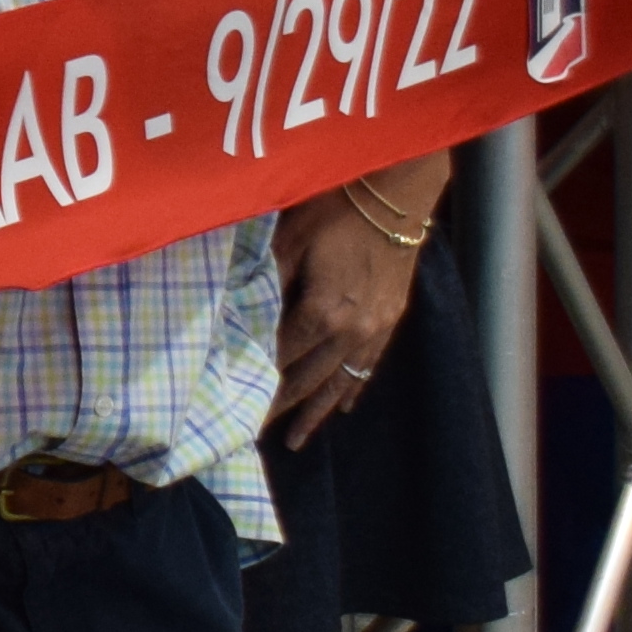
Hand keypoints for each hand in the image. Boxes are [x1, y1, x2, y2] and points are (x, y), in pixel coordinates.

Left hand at [266, 186, 430, 443]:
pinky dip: (352, 388)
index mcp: (320, 312)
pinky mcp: (391, 319)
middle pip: (309, 380)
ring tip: (296, 440)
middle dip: (282, 409)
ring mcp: (374, 328)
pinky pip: (368, 366)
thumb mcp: (287, 240)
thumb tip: (243, 312)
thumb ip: (267, 282)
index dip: (257, 384)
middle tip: (256, 435)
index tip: (234, 406)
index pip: (280, 359)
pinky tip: (343, 406)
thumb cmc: (335, 207)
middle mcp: (349, 331)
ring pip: (341, 382)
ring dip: (317, 412)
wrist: (396, 192)